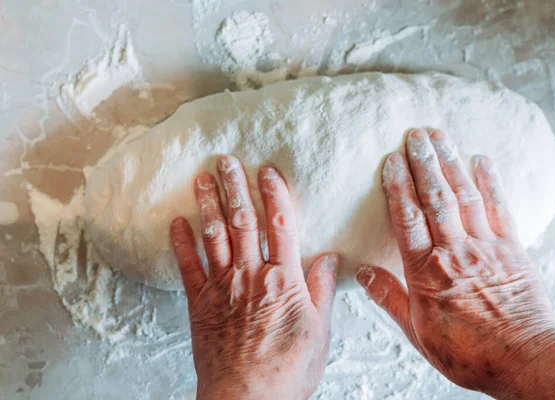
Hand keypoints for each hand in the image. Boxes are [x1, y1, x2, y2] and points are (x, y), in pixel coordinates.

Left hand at [170, 156, 339, 399]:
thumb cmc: (286, 370)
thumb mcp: (318, 331)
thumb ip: (321, 290)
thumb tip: (331, 258)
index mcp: (282, 280)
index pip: (279, 225)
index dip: (274, 193)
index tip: (268, 170)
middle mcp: (249, 275)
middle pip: (242, 222)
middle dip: (235, 186)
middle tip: (227, 160)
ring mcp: (221, 288)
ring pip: (214, 236)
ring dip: (208, 204)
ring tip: (202, 178)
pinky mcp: (200, 304)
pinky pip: (188, 267)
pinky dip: (181, 243)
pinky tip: (177, 223)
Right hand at [356, 129, 554, 394]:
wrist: (523, 359)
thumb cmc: (468, 351)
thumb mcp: (416, 331)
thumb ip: (389, 297)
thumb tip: (362, 273)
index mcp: (426, 271)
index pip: (407, 218)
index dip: (398, 186)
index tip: (391, 160)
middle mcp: (454, 251)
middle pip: (435, 197)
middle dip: (424, 162)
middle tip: (414, 133)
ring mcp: (485, 247)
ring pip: (465, 196)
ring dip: (452, 163)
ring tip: (440, 135)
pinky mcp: (512, 249)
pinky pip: (500, 209)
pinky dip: (491, 182)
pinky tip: (483, 160)